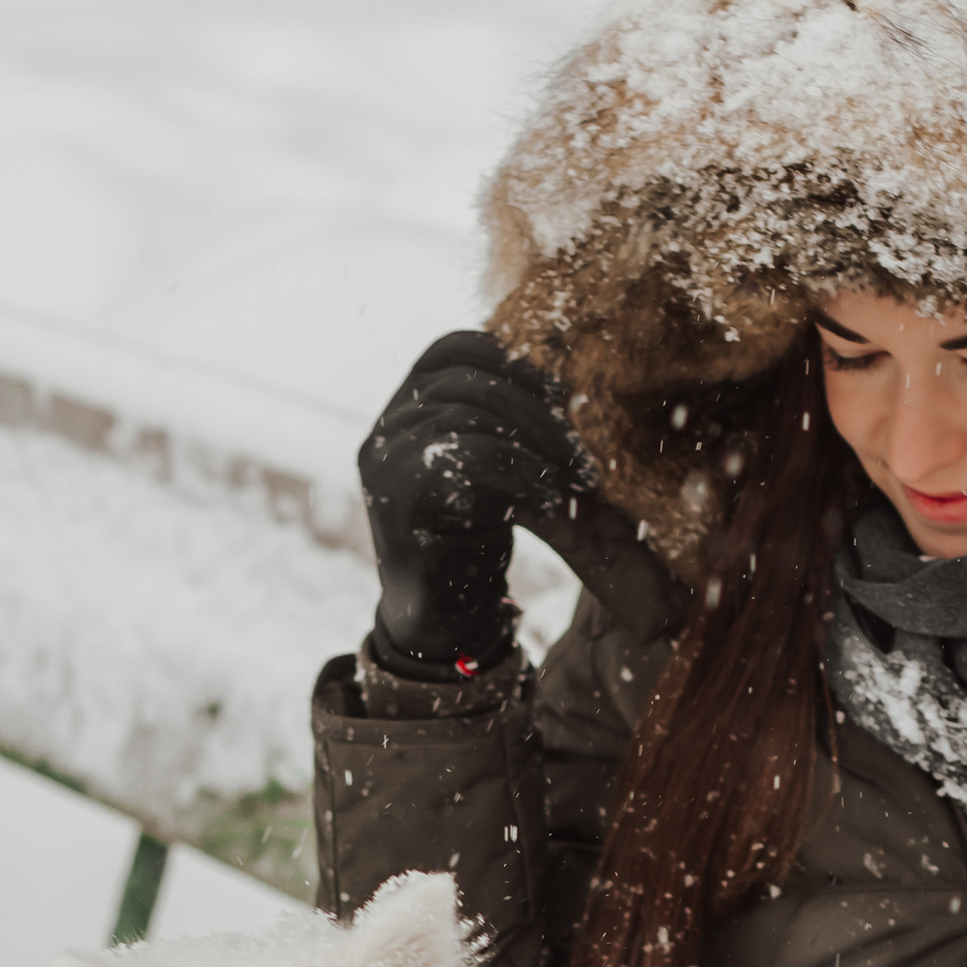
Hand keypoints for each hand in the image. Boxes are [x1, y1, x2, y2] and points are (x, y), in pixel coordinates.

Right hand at [358, 331, 590, 674]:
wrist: (441, 618)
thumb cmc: (474, 540)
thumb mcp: (494, 469)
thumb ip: (506, 425)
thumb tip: (569, 388)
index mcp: (407, 408)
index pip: (452, 349)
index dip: (510, 359)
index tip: (563, 392)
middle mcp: (386, 426)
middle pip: (466, 381)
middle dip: (537, 412)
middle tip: (584, 454)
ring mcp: (382, 459)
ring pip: (466, 415)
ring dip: (536, 445)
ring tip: (575, 481)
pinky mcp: (392, 494)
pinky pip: (462, 455)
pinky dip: (517, 473)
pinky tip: (548, 502)